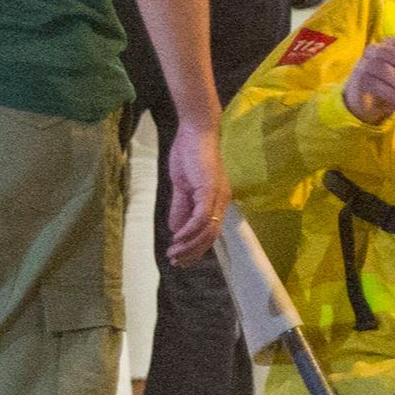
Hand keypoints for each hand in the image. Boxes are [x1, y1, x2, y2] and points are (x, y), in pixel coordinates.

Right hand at [160, 123, 228, 264]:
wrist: (194, 132)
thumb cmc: (189, 156)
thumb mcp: (182, 188)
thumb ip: (180, 208)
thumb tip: (176, 230)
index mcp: (216, 201)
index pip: (210, 233)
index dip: (196, 249)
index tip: (180, 260)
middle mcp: (221, 201)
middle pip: (211, 236)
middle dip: (193, 253)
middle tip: (175, 262)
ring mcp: (217, 195)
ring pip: (208, 230)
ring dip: (189, 245)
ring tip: (173, 253)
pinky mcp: (210, 189)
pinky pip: (202, 217)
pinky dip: (190, 230)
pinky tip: (177, 238)